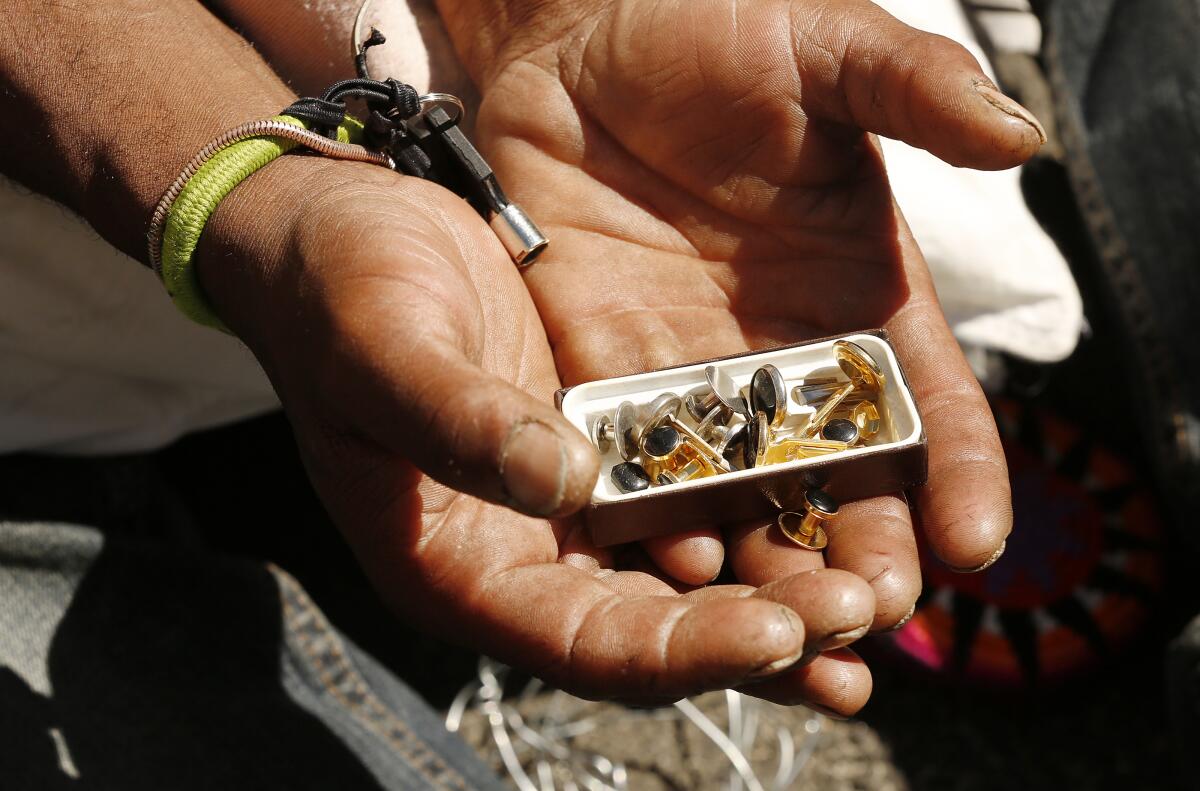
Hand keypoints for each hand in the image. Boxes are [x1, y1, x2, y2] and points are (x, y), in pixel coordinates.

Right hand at [195, 155, 879, 710]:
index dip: (680, 650)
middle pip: (652, 628)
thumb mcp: (382, 347)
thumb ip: (458, 421)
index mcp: (461, 566)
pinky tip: (830, 499)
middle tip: (857, 618)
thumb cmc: (335, 290)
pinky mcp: (603, 443)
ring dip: (775, 587)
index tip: (774, 632)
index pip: (582, 641)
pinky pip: (690, 491)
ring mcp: (568, 502)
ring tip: (872, 592)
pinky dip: (755, 505)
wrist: (339, 228)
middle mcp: (525, 553)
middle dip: (756, 634)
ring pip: (686, 572)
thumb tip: (564, 482)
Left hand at [436, 0, 1038, 689]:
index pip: (926, 398)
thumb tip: (1022, 138)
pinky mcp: (604, 376)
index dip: (958, 466)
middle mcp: (783, 354)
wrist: (578, 36)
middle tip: (877, 613)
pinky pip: (638, 465)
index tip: (976, 539)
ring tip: (785, 630)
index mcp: (859, 292)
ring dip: (766, 562)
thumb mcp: (825, 53)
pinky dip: (658, 521)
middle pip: (839, 474)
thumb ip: (913, 93)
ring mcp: (692, 374)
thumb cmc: (713, 33)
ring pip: (742, 494)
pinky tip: (675, 574)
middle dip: (864, 543)